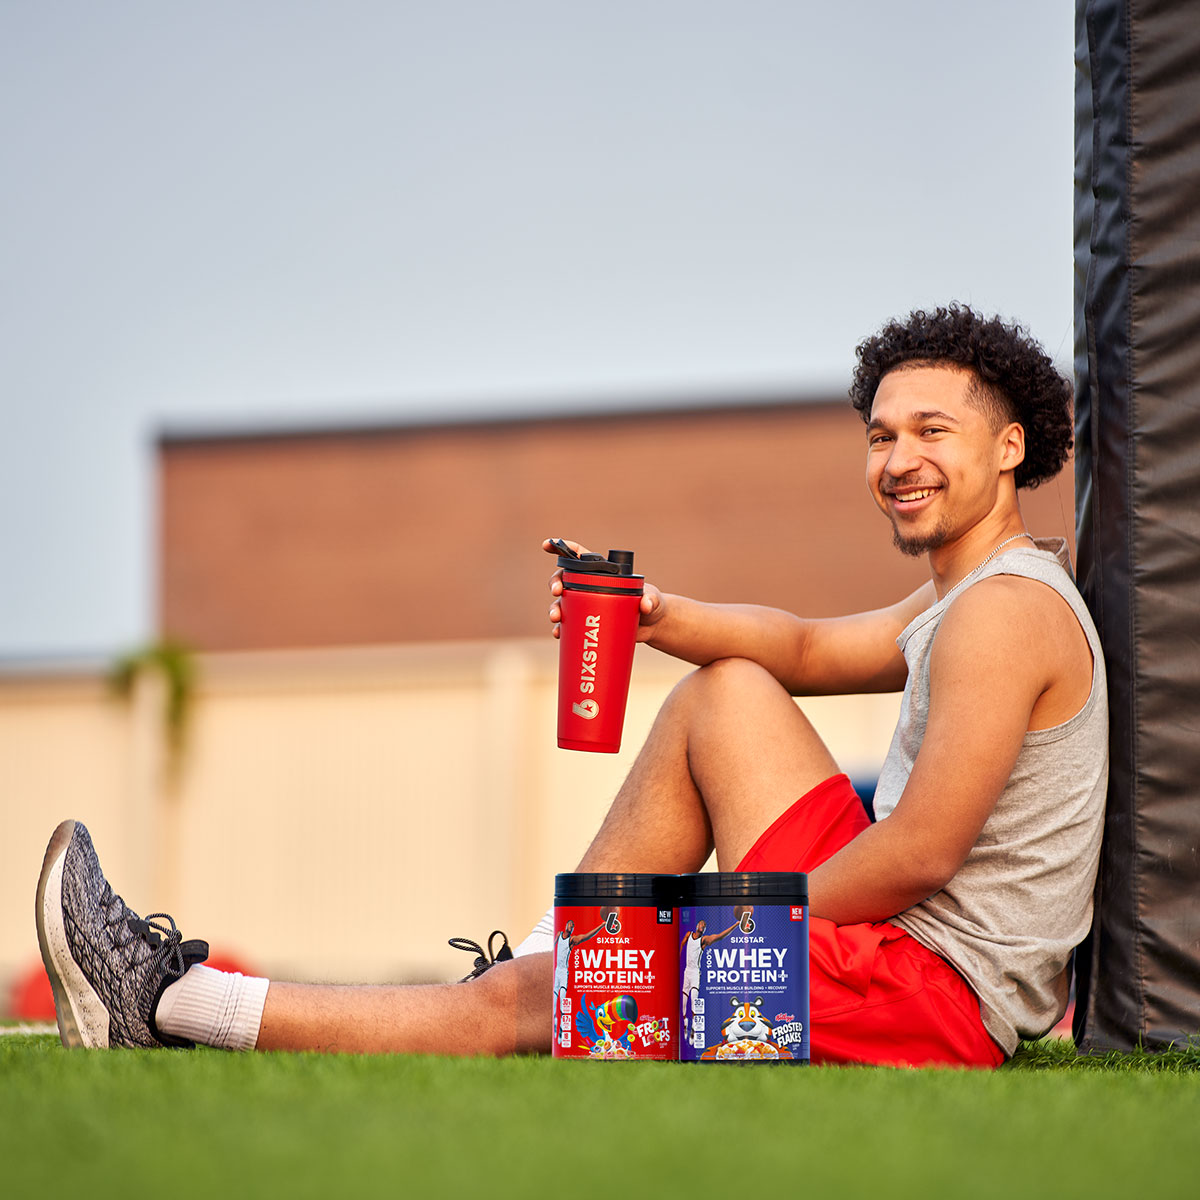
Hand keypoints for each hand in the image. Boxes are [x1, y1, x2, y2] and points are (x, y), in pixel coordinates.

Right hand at [542, 538, 664, 640]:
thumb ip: (651, 600)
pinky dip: (560, 629)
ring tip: (556, 618)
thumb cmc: (652, 604)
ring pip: (562, 604)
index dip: (561, 548)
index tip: (547, 544)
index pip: (579, 556)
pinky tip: (558, 634)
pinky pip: (568, 625)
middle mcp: (590, 587)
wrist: (652, 627)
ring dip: (554, 609)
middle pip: (564, 579)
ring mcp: (586, 605)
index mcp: (602, 573)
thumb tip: (644, 604)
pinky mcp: (587, 623)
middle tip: (557, 591)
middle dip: (555, 583)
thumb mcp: (654, 600)